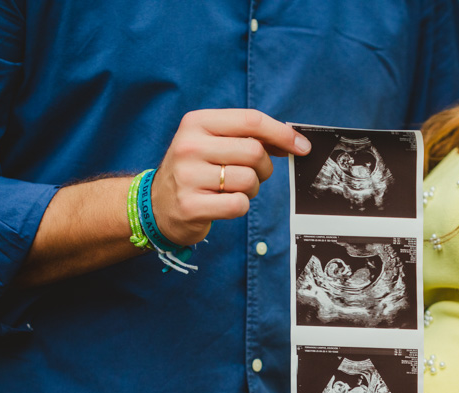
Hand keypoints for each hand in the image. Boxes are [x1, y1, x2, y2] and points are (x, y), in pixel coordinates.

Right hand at [153, 109, 310, 245]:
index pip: (251, 121)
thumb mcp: (213, 143)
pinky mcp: (190, 205)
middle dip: (264, 167)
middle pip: (254, 152)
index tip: (302, 147)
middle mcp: (189, 145)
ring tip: (233, 189)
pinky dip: (240, 206)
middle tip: (254, 174)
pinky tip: (223, 204)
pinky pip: (238, 204)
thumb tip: (292, 141)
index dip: (282, 134)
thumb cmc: (196, 171)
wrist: (156, 205)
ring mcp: (187, 176)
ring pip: (249, 180)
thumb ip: (248, 137)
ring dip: (251, 188)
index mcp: (196, 122)